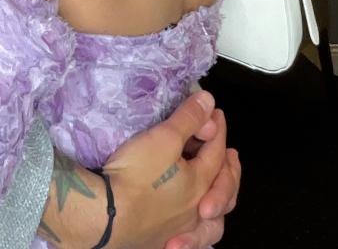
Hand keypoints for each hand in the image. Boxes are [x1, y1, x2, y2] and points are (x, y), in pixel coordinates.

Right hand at [102, 91, 233, 248]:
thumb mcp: (163, 137)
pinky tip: (189, 227)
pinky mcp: (162, 240)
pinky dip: (197, 229)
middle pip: (222, 186)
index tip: (213, 110)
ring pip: (213, 221)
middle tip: (231, 154)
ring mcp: (181, 230)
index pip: (216, 150)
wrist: (106, 217)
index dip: (216, 127)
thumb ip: (188, 119)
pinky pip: (191, 236)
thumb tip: (210, 101)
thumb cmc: (136, 174)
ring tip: (217, 196)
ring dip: (220, 203)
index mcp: (201, 183)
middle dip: (229, 167)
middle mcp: (197, 210)